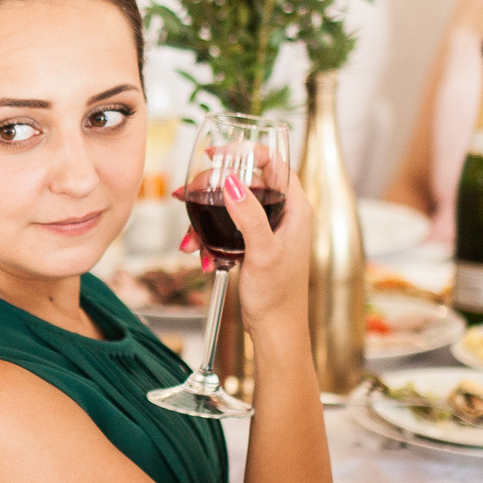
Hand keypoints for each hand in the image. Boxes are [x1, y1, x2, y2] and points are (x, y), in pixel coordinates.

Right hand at [184, 151, 307, 341]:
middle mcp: (283, 214)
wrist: (274, 329)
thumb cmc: (278, 296)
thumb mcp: (262, 252)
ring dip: (205, 220)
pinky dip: (209, 239)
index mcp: (295, 208)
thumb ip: (249, 216)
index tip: (216, 155)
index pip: (273, 163)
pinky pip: (226, 229)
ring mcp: (267, 229)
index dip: (245, 152)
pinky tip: (200, 257)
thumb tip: (232, 182)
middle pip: (244, 182)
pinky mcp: (253, 244)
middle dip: (212, 191)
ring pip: (230, 207)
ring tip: (189, 240)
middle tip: (188, 196)